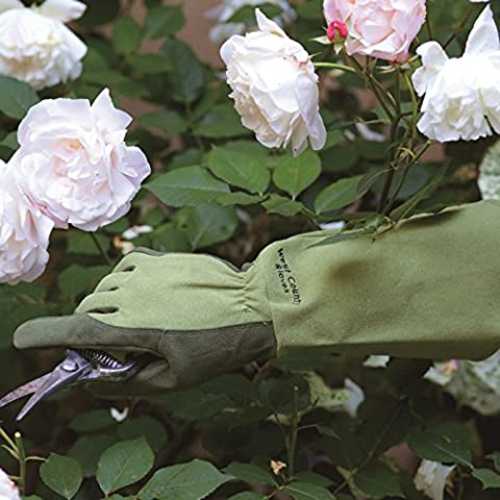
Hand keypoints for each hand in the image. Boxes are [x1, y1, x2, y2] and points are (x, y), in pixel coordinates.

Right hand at [13, 249, 275, 395]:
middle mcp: (131, 292)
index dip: (44, 336)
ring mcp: (145, 269)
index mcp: (133, 326)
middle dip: (90, 331)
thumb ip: (128, 381)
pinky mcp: (158, 256)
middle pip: (88, 312)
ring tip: (140, 321)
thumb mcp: (175, 378)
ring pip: (105, 288)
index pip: (76, 331)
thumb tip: (93, 380)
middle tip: (114, 348)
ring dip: (108, 306)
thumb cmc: (216, 346)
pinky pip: (124, 267)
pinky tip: (145, 295)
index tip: (21, 340)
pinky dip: (124, 283)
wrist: (254, 304)